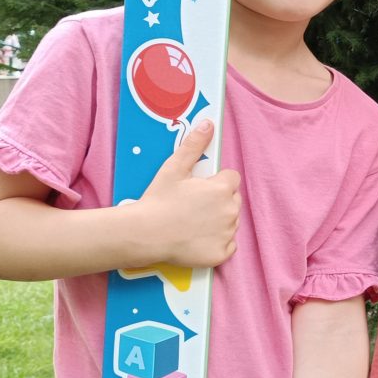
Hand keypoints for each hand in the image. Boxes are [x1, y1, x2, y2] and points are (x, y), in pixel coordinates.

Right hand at [135, 119, 240, 268]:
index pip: (232, 179)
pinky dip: (216, 243)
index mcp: (222, 188)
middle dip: (219, 201)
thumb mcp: (174, 167)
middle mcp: (231, 210)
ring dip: (218, 221)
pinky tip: (197, 239)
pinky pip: (228, 246)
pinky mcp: (221, 254)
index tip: (199, 188)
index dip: (216, 182)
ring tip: (192, 222)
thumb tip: (209, 123)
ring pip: (230, 222)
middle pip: (233, 200)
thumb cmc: (159, 200)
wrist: (145, 234)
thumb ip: (194, 145)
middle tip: (193, 206)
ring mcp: (227, 234)